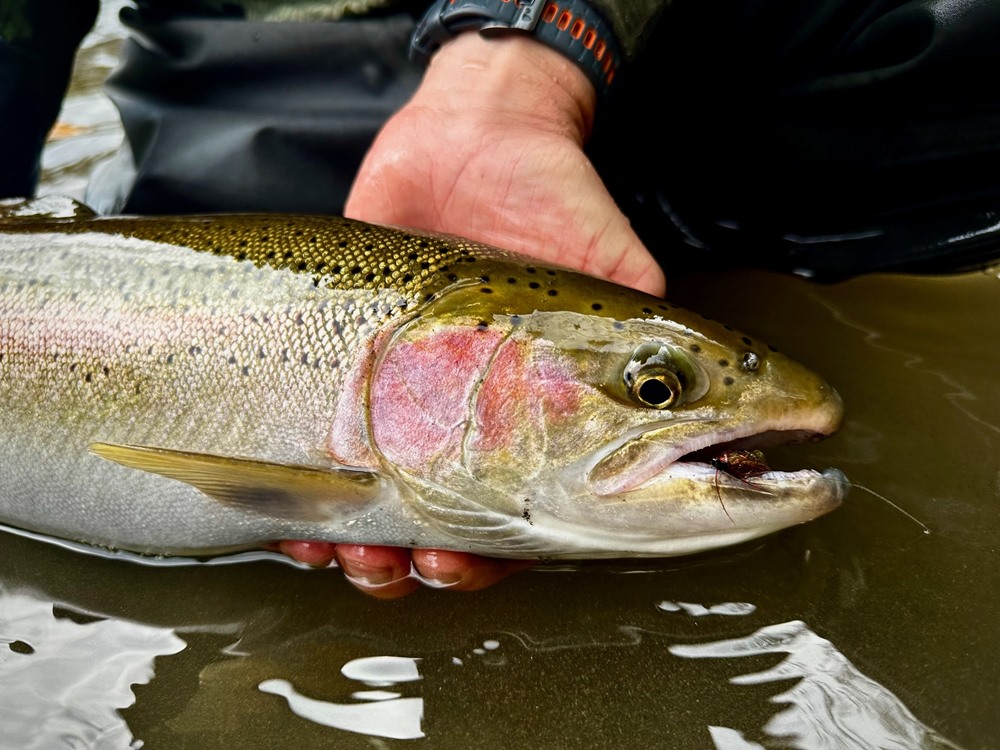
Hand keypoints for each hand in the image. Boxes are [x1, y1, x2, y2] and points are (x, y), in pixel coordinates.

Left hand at [282, 33, 664, 597]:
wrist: (475, 134)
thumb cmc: (554, 200)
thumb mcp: (617, 270)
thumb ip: (660, 342)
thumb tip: (739, 397)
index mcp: (542, 418)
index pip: (526, 512)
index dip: (500, 556)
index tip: (472, 566)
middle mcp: (473, 422)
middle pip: (453, 527)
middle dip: (436, 565)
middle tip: (426, 566)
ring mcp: (408, 401)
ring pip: (384, 510)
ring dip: (369, 554)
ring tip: (358, 557)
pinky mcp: (352, 370)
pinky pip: (320, 451)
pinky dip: (302, 503)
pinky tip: (302, 525)